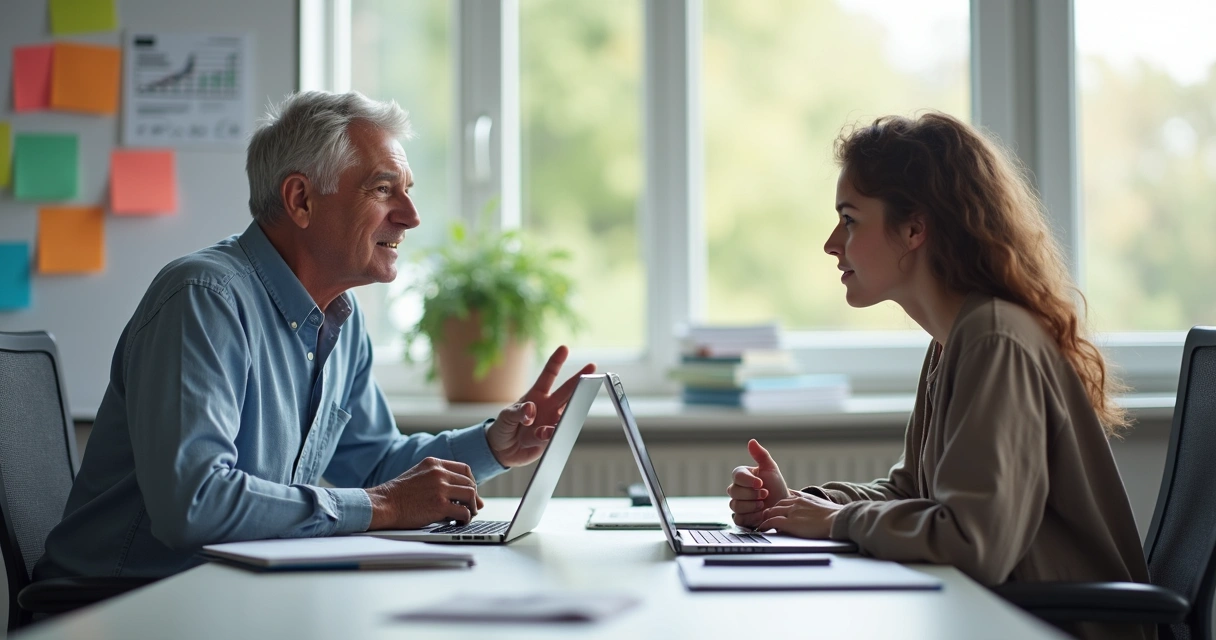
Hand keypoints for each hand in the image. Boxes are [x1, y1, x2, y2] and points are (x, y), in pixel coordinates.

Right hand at [365, 457, 485, 529]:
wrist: (382, 504)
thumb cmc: (397, 495)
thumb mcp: (418, 476)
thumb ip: (438, 480)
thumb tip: (460, 492)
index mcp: (433, 463)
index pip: (464, 469)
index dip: (471, 482)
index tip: (471, 493)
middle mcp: (438, 473)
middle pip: (469, 482)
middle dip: (473, 497)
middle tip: (472, 508)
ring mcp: (439, 488)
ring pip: (470, 495)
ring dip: (472, 507)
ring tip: (467, 516)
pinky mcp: (439, 505)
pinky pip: (463, 511)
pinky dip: (465, 518)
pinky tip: (459, 522)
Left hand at [486, 345, 595, 466]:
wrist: (502, 451)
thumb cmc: (503, 428)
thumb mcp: (505, 417)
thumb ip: (517, 412)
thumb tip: (531, 409)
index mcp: (535, 396)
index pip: (548, 376)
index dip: (556, 362)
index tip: (564, 348)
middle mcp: (547, 406)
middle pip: (567, 391)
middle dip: (579, 379)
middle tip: (592, 366)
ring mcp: (551, 421)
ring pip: (567, 413)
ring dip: (564, 415)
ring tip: (545, 427)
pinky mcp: (551, 437)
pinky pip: (557, 434)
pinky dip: (550, 435)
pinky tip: (541, 436)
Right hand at [727, 439, 791, 528]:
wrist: (783, 506)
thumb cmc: (776, 486)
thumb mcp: (771, 469)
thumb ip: (761, 455)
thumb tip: (752, 441)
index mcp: (742, 476)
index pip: (737, 475)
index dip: (748, 480)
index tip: (761, 483)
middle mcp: (736, 490)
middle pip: (734, 491)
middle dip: (752, 494)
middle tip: (765, 494)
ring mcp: (737, 504)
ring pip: (735, 505)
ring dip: (752, 505)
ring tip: (764, 504)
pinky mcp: (740, 518)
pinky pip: (738, 518)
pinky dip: (751, 516)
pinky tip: (761, 513)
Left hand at [756, 492, 845, 538]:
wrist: (838, 519)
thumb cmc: (835, 515)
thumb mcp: (823, 505)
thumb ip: (816, 505)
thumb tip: (818, 510)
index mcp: (804, 498)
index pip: (787, 499)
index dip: (780, 505)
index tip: (776, 509)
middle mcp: (796, 502)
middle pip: (777, 505)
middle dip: (770, 510)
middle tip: (765, 516)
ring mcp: (792, 512)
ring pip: (772, 511)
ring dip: (765, 517)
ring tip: (761, 522)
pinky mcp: (790, 522)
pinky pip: (772, 522)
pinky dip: (765, 525)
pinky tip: (762, 528)